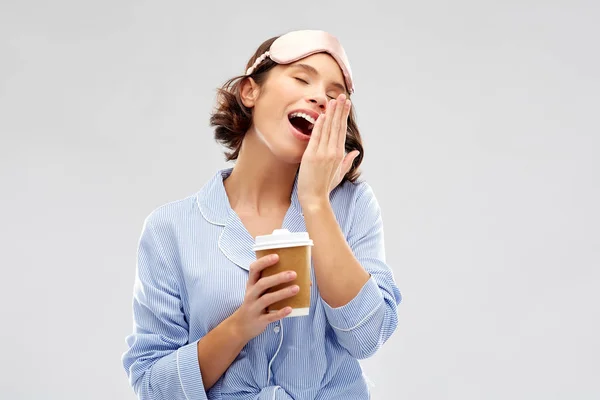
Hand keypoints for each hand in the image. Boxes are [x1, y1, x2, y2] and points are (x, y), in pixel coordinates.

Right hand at [230, 254, 298, 339]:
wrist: (241, 326)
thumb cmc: (255, 304)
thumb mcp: (257, 291)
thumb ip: (271, 283)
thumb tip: (301, 278)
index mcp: (251, 285)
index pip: (254, 269)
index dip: (264, 262)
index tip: (277, 256)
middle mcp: (251, 295)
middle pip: (262, 284)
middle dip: (278, 278)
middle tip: (294, 274)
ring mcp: (254, 308)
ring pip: (267, 299)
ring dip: (282, 293)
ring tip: (296, 288)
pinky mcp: (259, 321)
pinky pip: (270, 317)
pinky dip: (280, 313)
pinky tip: (290, 309)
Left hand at [298, 93, 359, 207]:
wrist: (314, 198)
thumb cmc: (325, 186)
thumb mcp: (340, 173)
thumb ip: (348, 161)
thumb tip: (356, 152)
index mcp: (339, 155)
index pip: (342, 130)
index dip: (343, 116)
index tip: (345, 104)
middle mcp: (333, 152)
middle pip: (337, 127)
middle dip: (339, 110)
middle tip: (342, 96)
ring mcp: (323, 153)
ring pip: (327, 129)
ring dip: (330, 114)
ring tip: (333, 100)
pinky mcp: (312, 156)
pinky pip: (316, 137)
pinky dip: (319, 126)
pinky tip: (321, 115)